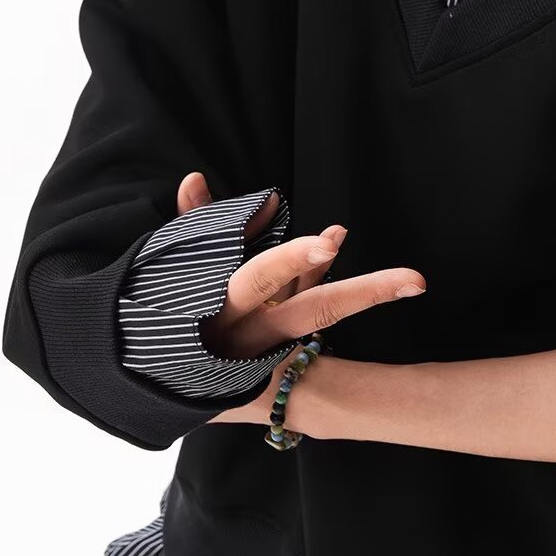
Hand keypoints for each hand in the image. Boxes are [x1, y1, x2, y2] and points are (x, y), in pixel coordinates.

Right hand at [171, 172, 426, 427]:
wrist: (143, 379)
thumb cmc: (158, 313)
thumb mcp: (172, 271)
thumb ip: (194, 227)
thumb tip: (196, 176)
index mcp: (220, 310)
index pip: (265, 278)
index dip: (298, 260)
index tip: (333, 240)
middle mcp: (248, 337)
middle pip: (315, 314)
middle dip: (363, 295)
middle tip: (413, 281)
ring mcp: (264, 356)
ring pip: (320, 321)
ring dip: (363, 295)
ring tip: (412, 281)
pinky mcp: (270, 366)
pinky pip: (305, 320)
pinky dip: (317, 284)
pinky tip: (334, 248)